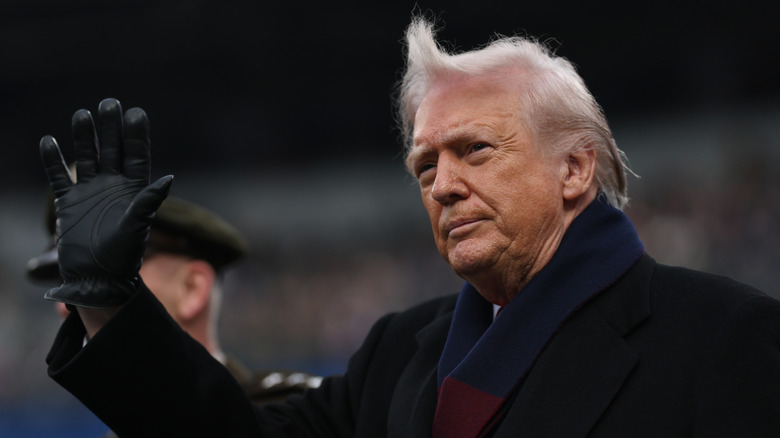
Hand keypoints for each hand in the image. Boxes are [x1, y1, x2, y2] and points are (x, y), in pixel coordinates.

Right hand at [39, 98, 172, 307]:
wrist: (97, 278)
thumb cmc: (123, 256)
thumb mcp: (138, 227)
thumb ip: (148, 202)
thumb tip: (168, 179)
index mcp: (134, 190)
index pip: (136, 156)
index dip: (136, 135)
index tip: (135, 113)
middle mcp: (113, 186)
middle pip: (112, 150)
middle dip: (111, 128)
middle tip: (109, 103)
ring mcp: (90, 193)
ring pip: (87, 158)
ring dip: (84, 137)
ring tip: (82, 115)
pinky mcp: (69, 203)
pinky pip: (59, 177)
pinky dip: (53, 160)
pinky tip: (49, 140)